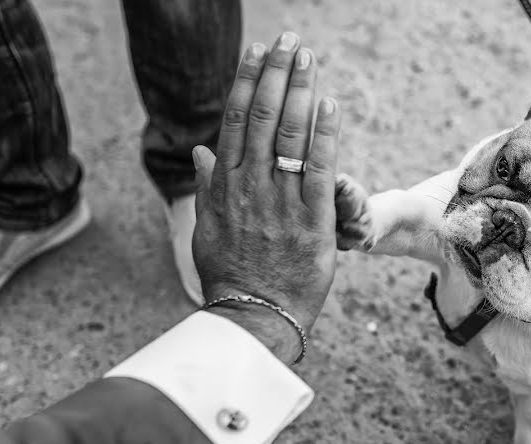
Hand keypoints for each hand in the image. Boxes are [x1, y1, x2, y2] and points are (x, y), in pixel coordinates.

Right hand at [192, 32, 340, 363]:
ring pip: (289, 135)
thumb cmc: (230, 275)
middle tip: (289, 40)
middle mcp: (250, 187)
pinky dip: (324, 134)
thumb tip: (202, 153)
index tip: (255, 52)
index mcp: (224, 187)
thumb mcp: (207, 230)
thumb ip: (206, 188)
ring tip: (307, 56)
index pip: (233, 121)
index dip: (245, 82)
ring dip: (298, 90)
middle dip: (275, 73)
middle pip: (261, 117)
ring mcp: (282, 202)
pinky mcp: (313, 221)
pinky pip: (320, 169)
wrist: (254, 317)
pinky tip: (329, 103)